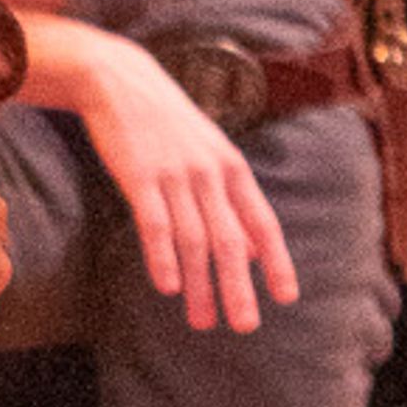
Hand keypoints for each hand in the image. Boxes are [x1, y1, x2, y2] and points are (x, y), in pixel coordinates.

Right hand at [17, 19, 300, 333]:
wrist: (120, 81)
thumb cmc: (165, 123)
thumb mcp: (209, 152)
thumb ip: (231, 198)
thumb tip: (255, 249)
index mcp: (232, 168)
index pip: (262, 222)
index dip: (276, 261)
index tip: (286, 297)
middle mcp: (210, 174)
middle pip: (230, 240)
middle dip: (239, 286)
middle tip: (244, 325)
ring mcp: (175, 175)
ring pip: (194, 240)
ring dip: (199, 285)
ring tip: (202, 320)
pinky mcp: (139, 176)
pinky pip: (155, 224)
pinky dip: (162, 257)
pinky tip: (167, 287)